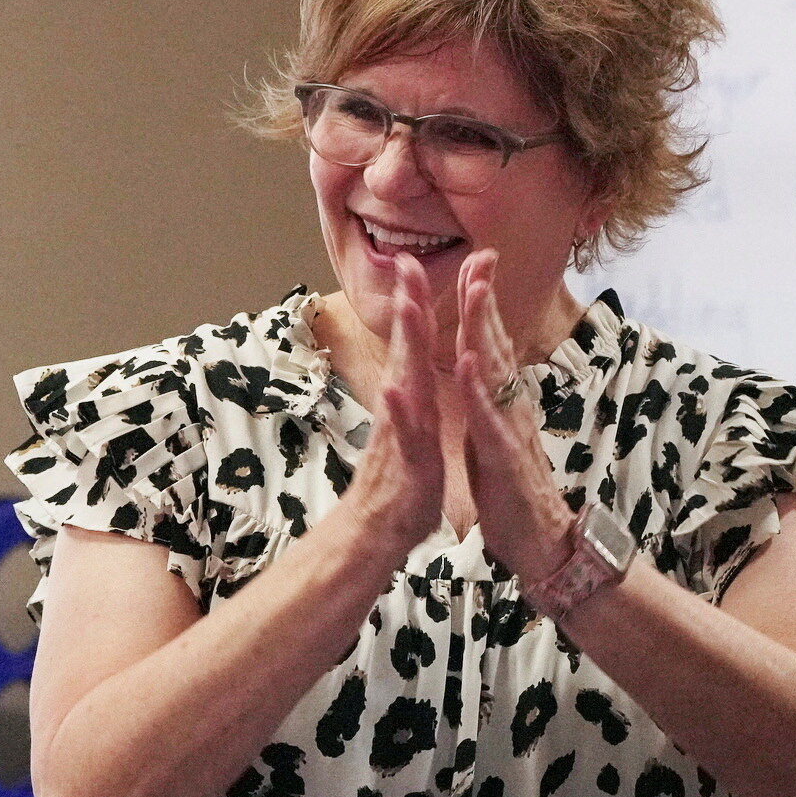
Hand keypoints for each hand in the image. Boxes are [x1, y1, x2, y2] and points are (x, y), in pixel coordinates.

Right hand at [336, 254, 447, 564]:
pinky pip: (404, 435)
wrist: (378, 534)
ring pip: (404, 382)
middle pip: (407, 350)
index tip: (414, 261)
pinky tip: (395, 390)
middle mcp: (404, 409)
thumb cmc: (401, 486)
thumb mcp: (415, 434)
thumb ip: (410, 400)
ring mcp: (402, 433)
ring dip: (405, 344)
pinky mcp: (406, 464)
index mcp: (413, 401)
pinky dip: (400, 412)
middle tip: (407, 262)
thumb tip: (405, 371)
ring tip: (407, 306)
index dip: (417, 303)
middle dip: (409, 305)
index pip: (416, 344)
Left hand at [451, 250, 576, 586]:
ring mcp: (510, 427)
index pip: (489, 341)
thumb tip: (482, 366)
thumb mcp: (492, 432)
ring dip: (483, 329)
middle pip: (495, 343)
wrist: (540, 541)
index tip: (476, 260)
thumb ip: (489, 398)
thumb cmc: (512, 489)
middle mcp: (511, 405)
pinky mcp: (504, 456)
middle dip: (485, 298)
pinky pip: (489, 418)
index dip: (481, 302)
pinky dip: (478, 388)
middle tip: (481, 256)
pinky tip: (468, 362)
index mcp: (503, 400)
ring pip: (495, 371)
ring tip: (473, 291)